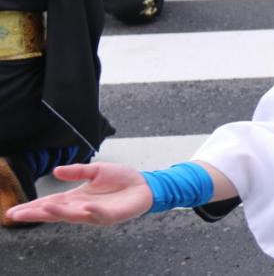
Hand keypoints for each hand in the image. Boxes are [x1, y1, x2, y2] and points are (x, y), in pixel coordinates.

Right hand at [4, 162, 152, 225]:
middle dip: (37, 214)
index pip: (51, 203)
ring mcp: (96, 214)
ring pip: (74, 215)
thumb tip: (56, 171)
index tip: (14, 211)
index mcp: (77, 198)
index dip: (33, 207)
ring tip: (44, 208)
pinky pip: (100, 215)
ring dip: (59, 212)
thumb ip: (77, 172)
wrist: (146, 184)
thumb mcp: (97, 170)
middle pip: (56, 212)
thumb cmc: (122, 179)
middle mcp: (83, 208)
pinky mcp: (112, 216)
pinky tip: (83, 208)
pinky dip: (91, 212)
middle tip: (16, 215)